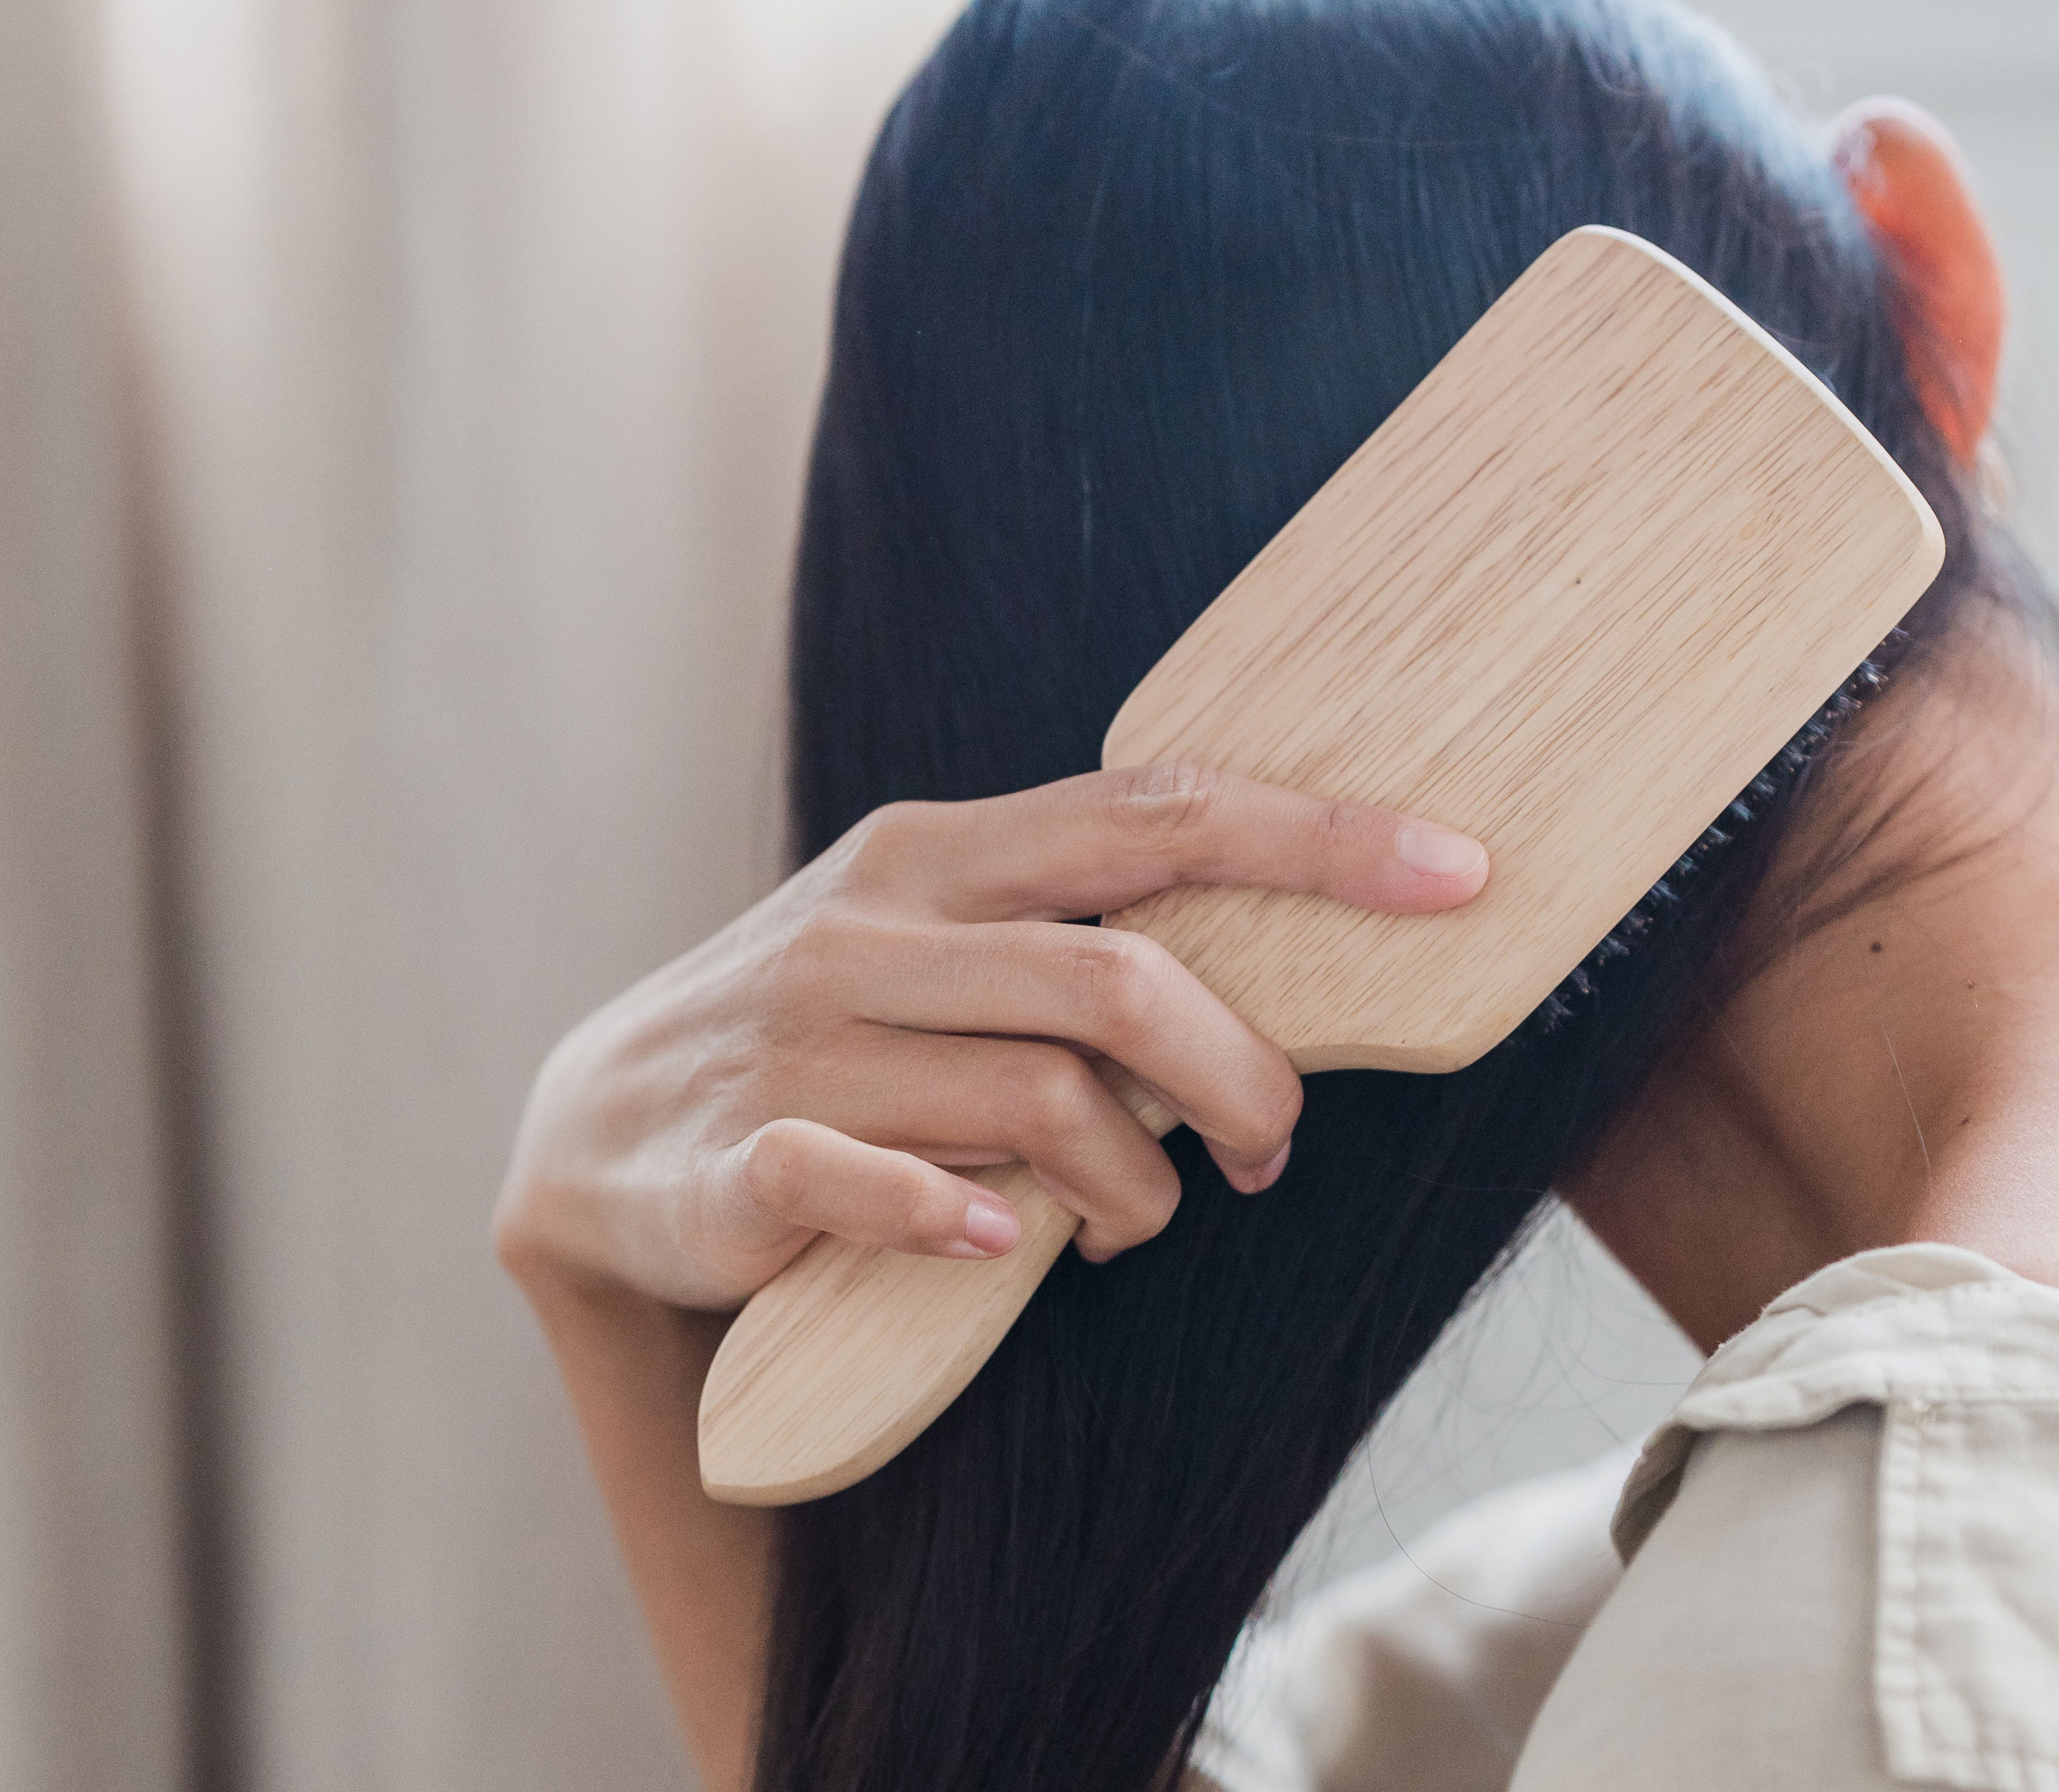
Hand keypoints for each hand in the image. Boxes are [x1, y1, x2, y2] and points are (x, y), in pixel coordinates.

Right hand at [493, 763, 1488, 1307]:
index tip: (1458, 871)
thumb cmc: (833, 1034)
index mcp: (942, 851)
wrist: (600, 1125)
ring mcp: (802, 1041)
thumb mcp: (946, 948)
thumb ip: (1084, 941)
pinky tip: (1005, 1244)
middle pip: (1117, 974)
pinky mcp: (744, 1160)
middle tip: (1270, 1148)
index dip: (1316, 842)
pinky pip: (881, 1186)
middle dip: (1239, 1074)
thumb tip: (1285, 990)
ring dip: (1134, 1186)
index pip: (1156, 814)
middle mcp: (875, 927)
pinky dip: (970, 1222)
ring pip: (1039, 1101)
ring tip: (1131, 1224)